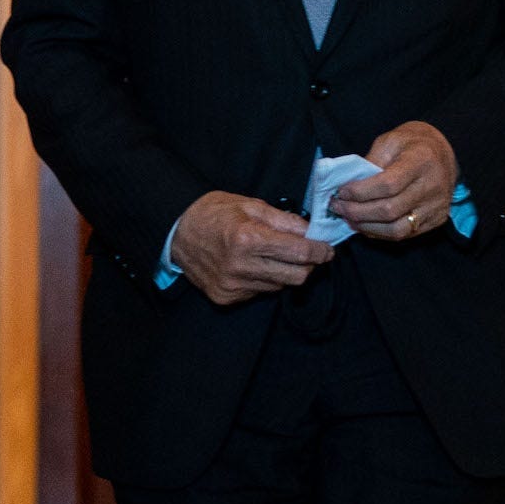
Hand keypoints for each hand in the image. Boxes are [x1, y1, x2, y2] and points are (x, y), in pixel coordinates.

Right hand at [169, 191, 333, 306]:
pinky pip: (260, 292)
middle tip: (309, 253)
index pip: (300, 253)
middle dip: (309, 265)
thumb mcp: (249, 205)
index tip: (328, 249)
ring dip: (286, 272)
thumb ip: (284, 220)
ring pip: (280, 286)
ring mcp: (232, 286)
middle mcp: (240, 266)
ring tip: (275, 255)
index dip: (321, 251)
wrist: (176, 234)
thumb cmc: (213, 213)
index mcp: (247, 238)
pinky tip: (255, 266)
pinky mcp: (226, 298)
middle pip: (297, 276)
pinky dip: (266, 280)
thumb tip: (311, 231)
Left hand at [332, 122, 457, 243]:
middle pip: (390, 210)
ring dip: (367, 227)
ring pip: (397, 230)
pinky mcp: (437, 220)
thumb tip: (348, 189)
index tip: (341, 192)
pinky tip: (366, 224)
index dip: (360, 192)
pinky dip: (381, 233)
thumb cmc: (411, 144)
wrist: (442, 152)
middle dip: (357, 212)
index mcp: (421, 161)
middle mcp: (433, 186)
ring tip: (349, 219)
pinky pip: (405, 235)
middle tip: (338, 207)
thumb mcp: (389, 141)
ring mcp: (437, 206)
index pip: (388, 185)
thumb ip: (370, 163)